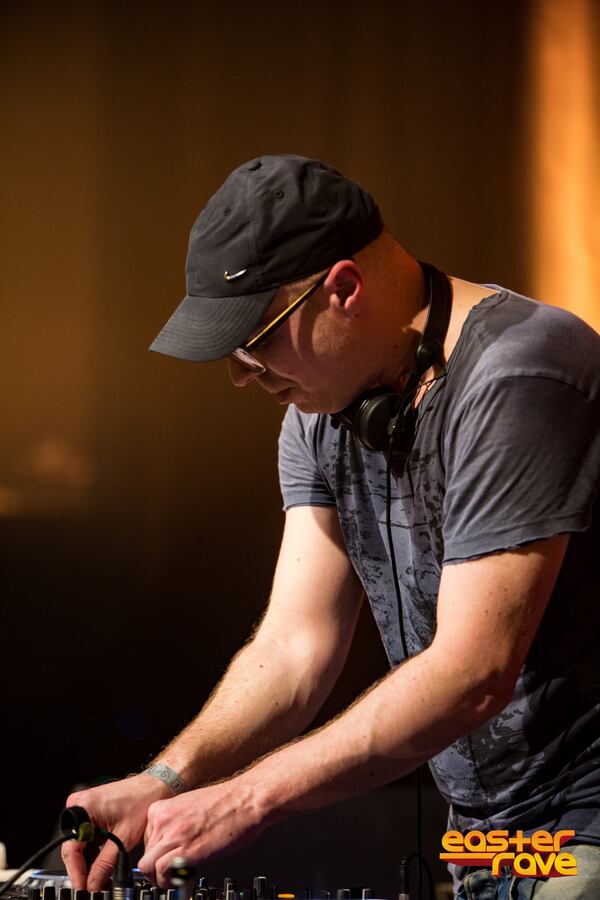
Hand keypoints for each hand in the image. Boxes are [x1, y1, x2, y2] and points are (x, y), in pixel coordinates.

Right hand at [61, 773, 172, 889]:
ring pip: (81, 845)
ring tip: (100, 878)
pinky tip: (103, 865)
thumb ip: (105, 864)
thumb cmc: (142, 800)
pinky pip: (88, 838)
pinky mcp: (93, 814)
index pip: (71, 848)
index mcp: (83, 807)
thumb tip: (93, 884)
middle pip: (74, 847)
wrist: (155, 785)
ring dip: (90, 863)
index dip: (76, 872)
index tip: (82, 887)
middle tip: (92, 886)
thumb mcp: (123, 837)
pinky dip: (95, 853)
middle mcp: (80, 806)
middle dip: (84, 869)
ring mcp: (85, 809)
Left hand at [139, 776, 266, 885]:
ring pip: (147, 867)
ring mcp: (172, 834)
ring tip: (177, 880)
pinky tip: (184, 879)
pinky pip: (161, 873)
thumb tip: (171, 843)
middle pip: (145, 855)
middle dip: (158, 869)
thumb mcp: (191, 807)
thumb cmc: (227, 803)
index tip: (168, 861)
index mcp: (162, 808)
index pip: (145, 841)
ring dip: (160, 879)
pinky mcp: (185, 849)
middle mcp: (163, 820)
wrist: (247, 798)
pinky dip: (169, 882)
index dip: (157, 855)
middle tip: (174, 874)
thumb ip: (176, 823)